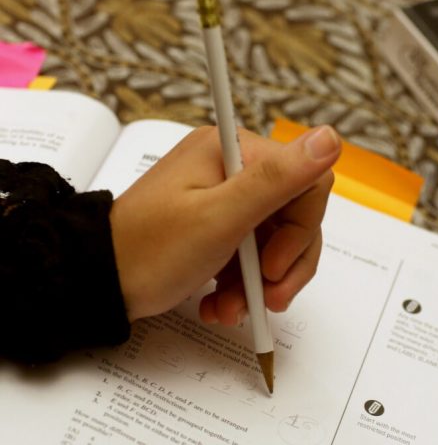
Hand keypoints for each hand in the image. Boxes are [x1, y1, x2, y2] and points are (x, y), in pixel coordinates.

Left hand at [110, 125, 339, 323]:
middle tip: (265, 298)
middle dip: (283, 266)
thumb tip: (331, 137)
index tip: (274, 265)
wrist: (98, 284)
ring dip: (263, 284)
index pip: (307, 181)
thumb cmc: (149, 251)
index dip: (300, 228)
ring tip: (233, 308)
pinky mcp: (220, 226)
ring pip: (279, 242)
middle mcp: (234, 168)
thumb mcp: (220, 218)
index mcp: (234, 152)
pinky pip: (256, 254)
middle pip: (296, 216)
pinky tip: (221, 304)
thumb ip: (278, 180)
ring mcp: (227, 198)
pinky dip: (245, 285)